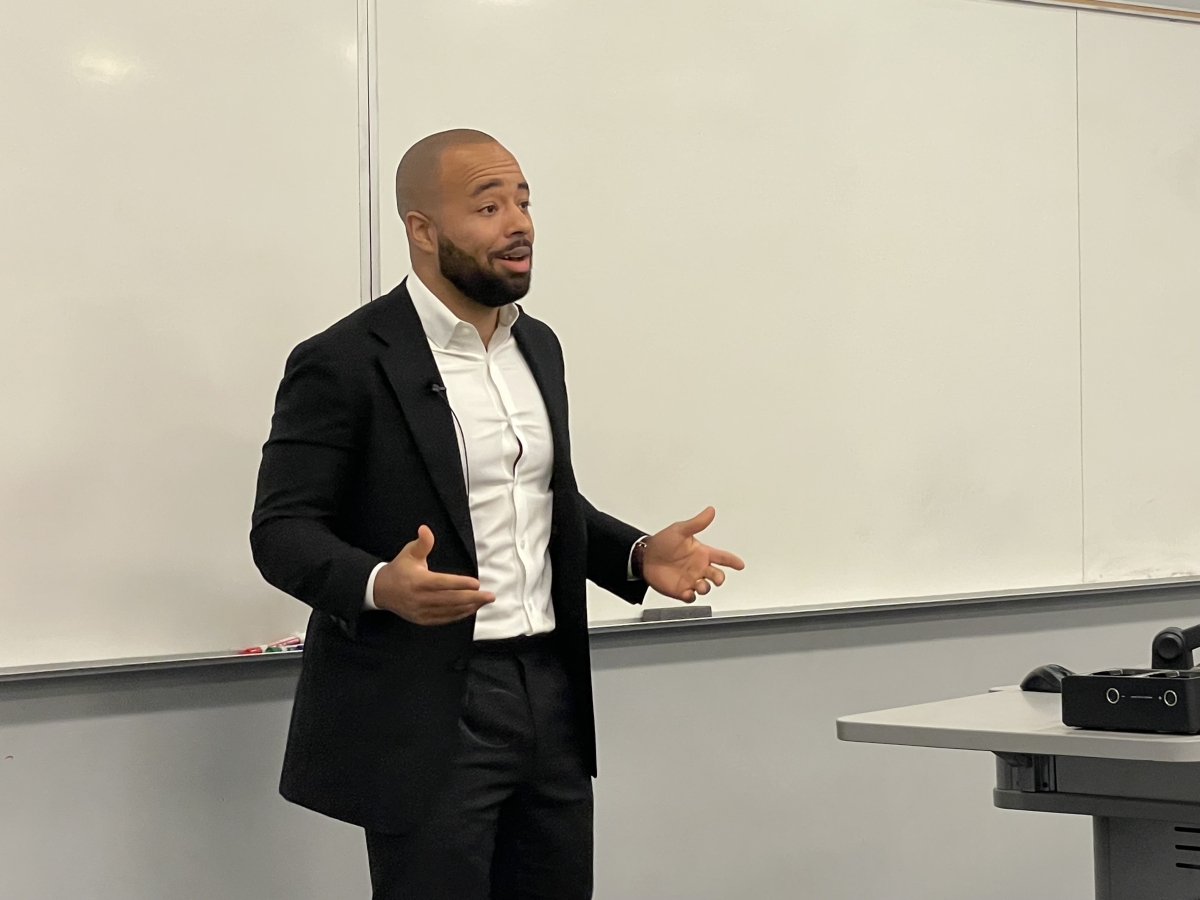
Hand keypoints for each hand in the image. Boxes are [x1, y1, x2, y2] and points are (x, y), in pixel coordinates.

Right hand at [373, 526, 494, 624]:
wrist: (381, 591)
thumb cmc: (399, 569)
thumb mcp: (409, 553)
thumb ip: (422, 543)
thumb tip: (425, 529)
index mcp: (418, 581)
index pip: (442, 583)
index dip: (460, 584)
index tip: (477, 583)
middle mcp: (420, 598)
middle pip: (450, 600)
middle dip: (472, 598)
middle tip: (490, 595)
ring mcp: (421, 611)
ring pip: (449, 611)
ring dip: (469, 607)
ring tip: (484, 601)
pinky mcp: (422, 620)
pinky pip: (444, 619)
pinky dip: (459, 615)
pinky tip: (471, 610)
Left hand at [641, 507, 744, 602]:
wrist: (643, 557)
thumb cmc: (661, 543)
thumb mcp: (680, 530)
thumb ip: (697, 523)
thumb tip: (710, 511)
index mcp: (701, 553)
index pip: (722, 557)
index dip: (732, 561)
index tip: (740, 564)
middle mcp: (698, 567)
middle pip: (717, 575)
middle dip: (719, 578)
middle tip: (716, 578)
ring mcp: (690, 579)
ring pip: (705, 587)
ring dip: (705, 587)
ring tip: (699, 584)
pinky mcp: (681, 590)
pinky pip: (691, 597)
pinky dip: (691, 596)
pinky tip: (688, 592)